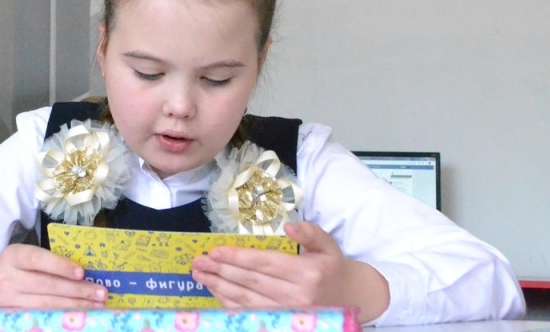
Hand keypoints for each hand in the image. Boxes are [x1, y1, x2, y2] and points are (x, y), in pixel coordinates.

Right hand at [0, 243, 107, 316]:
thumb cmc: (16, 266)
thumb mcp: (24, 255)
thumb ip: (47, 260)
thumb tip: (84, 270)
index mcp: (14, 255)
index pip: (37, 260)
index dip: (59, 265)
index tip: (81, 271)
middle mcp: (8, 277)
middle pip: (46, 285)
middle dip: (77, 290)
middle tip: (101, 292)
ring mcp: (9, 300)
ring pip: (46, 304)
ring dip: (75, 305)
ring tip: (97, 304)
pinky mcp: (13, 315)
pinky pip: (43, 315)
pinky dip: (63, 314)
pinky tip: (80, 313)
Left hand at [191, 221, 388, 322]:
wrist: (352, 299)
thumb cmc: (334, 268)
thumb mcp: (327, 245)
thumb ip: (310, 233)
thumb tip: (290, 226)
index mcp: (306, 274)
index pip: (264, 264)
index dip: (237, 258)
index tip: (214, 251)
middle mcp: (296, 297)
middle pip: (250, 283)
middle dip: (220, 272)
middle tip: (197, 262)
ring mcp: (288, 314)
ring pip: (246, 301)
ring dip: (219, 288)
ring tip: (199, 275)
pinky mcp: (282, 323)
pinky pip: (250, 314)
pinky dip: (229, 304)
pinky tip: (215, 292)